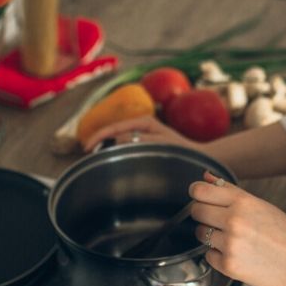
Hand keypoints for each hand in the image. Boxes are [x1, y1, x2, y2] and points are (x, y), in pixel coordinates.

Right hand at [80, 115, 196, 152]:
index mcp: (144, 122)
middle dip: (100, 142)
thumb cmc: (182, 152)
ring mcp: (143, 134)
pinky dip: (118, 153)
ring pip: (119, 140)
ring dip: (108, 149)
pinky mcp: (145, 143)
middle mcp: (142, 125)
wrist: (199, 159)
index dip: (98, 136)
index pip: (114, 127)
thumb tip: (117, 139)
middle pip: (114, 132)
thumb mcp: (160, 145)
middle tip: (90, 157)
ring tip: (99, 161)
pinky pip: (126, 147)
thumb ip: (139, 140)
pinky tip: (114, 163)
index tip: (86, 148)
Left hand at [189, 171, 285, 285]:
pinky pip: (208, 256)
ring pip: (201, 234)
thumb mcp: (259, 204)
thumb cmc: (283, 233)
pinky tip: (236, 254)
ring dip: (211, 235)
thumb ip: (229, 190)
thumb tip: (206, 177)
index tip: (199, 197)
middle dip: (203, 214)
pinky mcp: (229, 266)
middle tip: (217, 220)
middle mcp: (234, 221)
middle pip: (196, 211)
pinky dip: (218, 255)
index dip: (197, 193)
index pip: (200, 191)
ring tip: (232, 238)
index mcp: (242, 202)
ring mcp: (230, 244)